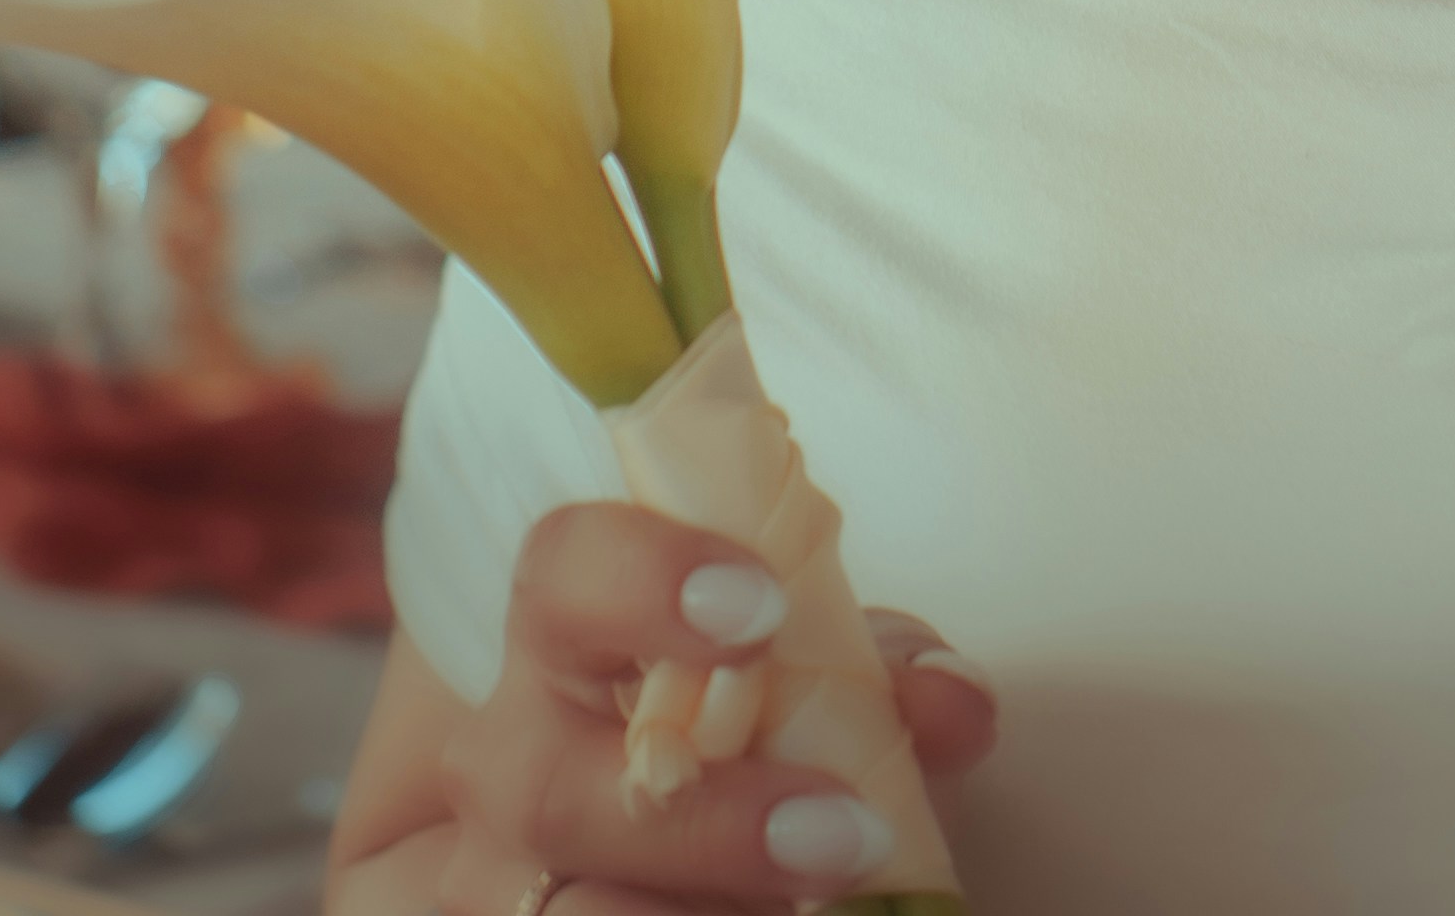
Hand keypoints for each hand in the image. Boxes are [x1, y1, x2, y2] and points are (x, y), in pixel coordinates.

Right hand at [429, 502, 993, 910]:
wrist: (655, 846)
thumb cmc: (742, 739)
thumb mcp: (812, 692)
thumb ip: (881, 680)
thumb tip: (954, 702)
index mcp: (565, 645)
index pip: (563, 573)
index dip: (646, 582)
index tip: (761, 608)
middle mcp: (508, 765)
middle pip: (546, 788)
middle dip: (705, 824)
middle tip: (846, 833)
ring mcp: (499, 882)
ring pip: (562, 915)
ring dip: (702, 915)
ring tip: (820, 913)